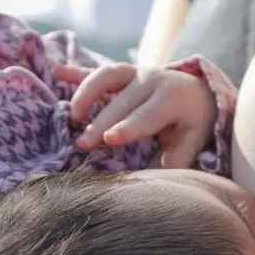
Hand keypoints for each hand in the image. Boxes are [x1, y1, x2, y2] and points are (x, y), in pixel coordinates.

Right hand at [55, 62, 217, 167]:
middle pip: (122, 102)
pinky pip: (95, 70)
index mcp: (172, 98)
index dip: (128, 127)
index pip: (148, 115)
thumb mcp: (193, 141)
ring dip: (87, 94)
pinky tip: (55, 71)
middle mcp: (152, 79)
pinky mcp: (120, 72)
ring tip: (73, 117)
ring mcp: (134, 72)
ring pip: (106, 75)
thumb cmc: (192, 124)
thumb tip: (155, 184)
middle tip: (82, 144)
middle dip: (100, 121)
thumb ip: (175, 160)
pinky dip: (74, 72)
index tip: (109, 139)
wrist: (199, 92)